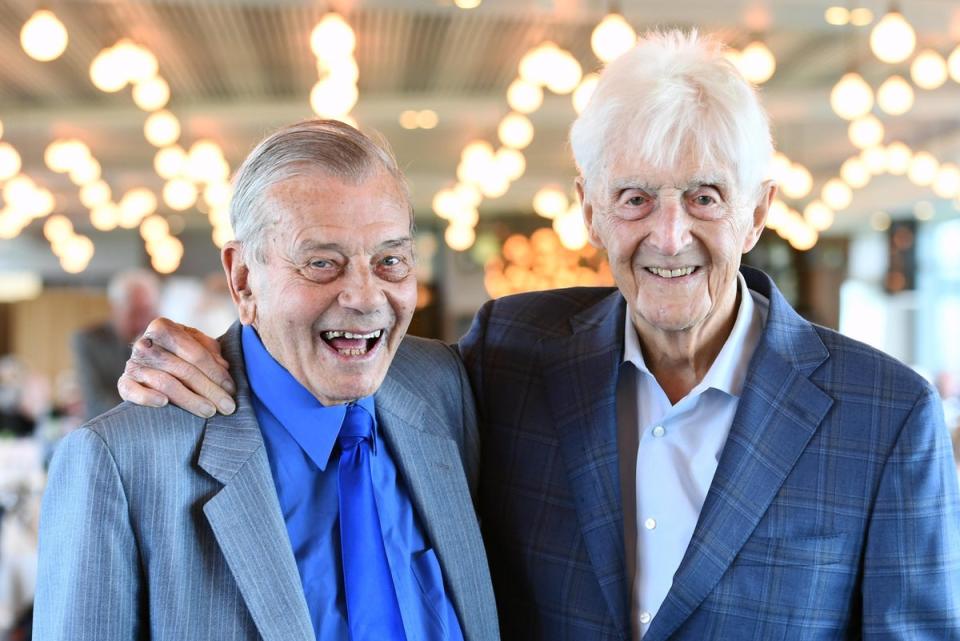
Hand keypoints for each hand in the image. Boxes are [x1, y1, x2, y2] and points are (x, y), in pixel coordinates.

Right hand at [118, 318, 236, 417]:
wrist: (152, 362)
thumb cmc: (182, 353)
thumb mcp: (198, 345)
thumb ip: (211, 351)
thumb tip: (223, 368)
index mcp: (163, 327)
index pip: (195, 353)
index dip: (216, 373)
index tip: (232, 389)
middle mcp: (144, 344)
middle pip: (183, 370)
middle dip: (210, 390)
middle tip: (228, 407)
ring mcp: (132, 364)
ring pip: (166, 383)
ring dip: (190, 400)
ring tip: (210, 412)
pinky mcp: (123, 383)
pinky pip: (133, 392)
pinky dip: (147, 397)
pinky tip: (164, 404)